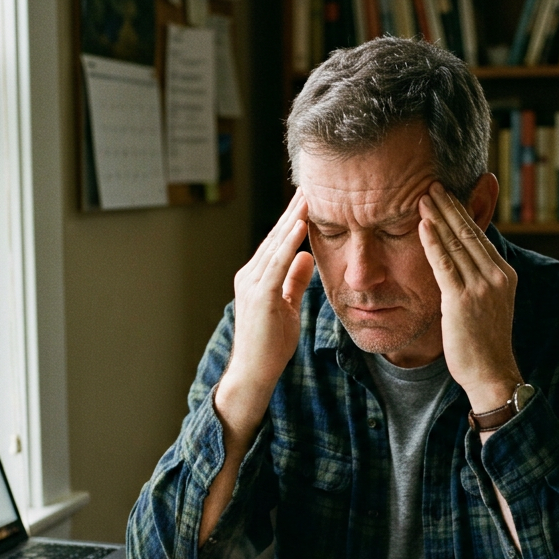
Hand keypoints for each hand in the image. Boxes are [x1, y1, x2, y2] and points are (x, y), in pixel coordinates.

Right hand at [215, 190, 314, 433]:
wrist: (255, 371)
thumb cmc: (271, 344)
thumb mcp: (287, 306)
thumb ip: (295, 280)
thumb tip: (307, 255)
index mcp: (256, 278)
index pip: (277, 243)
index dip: (291, 221)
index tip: (306, 200)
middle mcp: (250, 276)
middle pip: (274, 237)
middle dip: (292, 212)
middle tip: (308, 186)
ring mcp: (252, 284)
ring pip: (275, 245)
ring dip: (292, 219)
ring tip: (307, 197)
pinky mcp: (259, 295)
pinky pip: (276, 263)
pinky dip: (288, 242)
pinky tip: (300, 226)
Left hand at [417, 183, 522, 413]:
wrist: (490, 373)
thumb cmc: (484, 342)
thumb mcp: (488, 304)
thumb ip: (478, 279)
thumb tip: (461, 260)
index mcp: (504, 274)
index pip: (479, 235)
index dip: (461, 213)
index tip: (445, 195)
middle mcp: (496, 276)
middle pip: (468, 232)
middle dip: (448, 207)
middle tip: (431, 185)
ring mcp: (481, 287)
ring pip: (456, 243)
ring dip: (437, 217)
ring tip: (422, 197)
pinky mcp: (462, 300)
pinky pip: (444, 264)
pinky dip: (432, 241)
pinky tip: (422, 225)